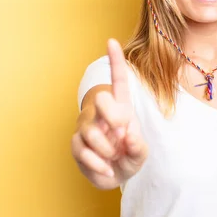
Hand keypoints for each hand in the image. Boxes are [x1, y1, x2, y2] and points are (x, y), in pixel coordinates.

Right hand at [71, 39, 147, 189]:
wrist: (114, 175)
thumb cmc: (129, 156)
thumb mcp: (141, 154)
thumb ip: (139, 146)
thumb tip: (127, 137)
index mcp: (121, 107)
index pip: (118, 81)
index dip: (115, 61)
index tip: (111, 41)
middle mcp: (102, 113)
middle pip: (102, 99)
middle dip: (113, 116)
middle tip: (121, 133)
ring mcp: (87, 126)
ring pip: (92, 132)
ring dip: (107, 150)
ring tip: (114, 157)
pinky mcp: (76, 143)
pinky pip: (82, 150)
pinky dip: (98, 164)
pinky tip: (107, 169)